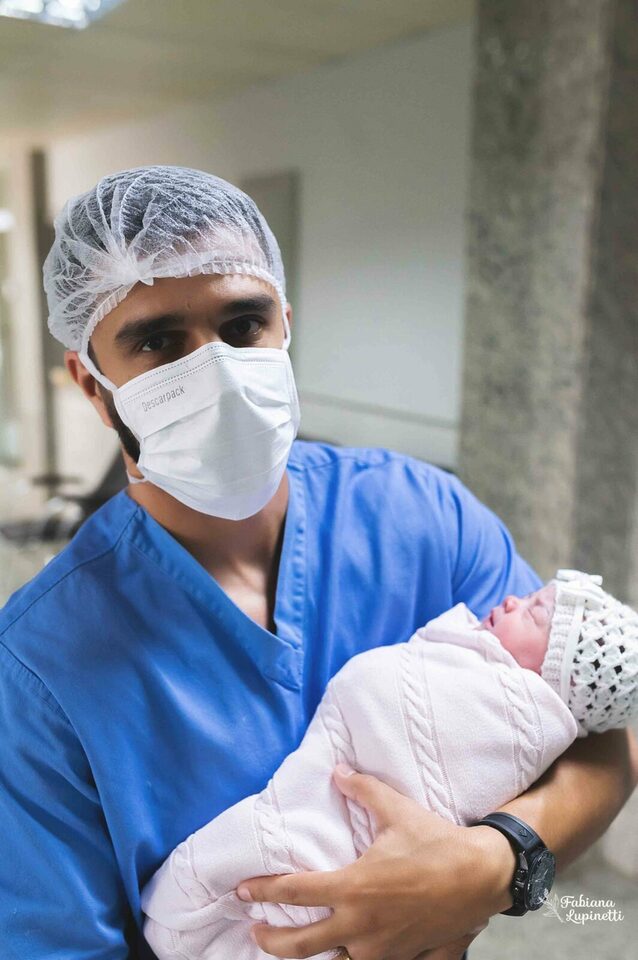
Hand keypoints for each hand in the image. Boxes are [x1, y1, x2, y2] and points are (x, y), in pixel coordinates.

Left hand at [236, 764, 514, 958]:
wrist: (482, 876)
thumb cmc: (436, 843)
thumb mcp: (396, 810)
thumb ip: (362, 789)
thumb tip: (337, 770)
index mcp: (352, 888)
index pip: (293, 892)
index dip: (262, 891)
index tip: (241, 891)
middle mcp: (359, 926)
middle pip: (300, 945)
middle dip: (270, 939)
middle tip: (254, 929)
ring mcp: (381, 949)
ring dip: (312, 954)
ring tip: (299, 945)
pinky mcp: (403, 959)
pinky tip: (351, 951)